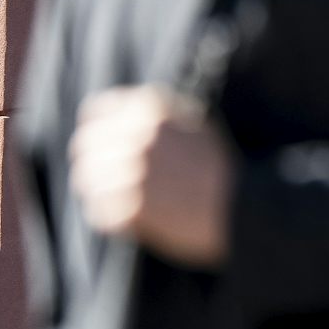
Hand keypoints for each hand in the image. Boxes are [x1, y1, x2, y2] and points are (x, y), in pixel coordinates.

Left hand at [70, 85, 236, 267]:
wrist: (244, 208)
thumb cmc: (219, 167)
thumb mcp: (193, 124)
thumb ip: (152, 117)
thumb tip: (108, 118)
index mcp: (152, 110)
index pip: (95, 112)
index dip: (98, 131)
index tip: (103, 147)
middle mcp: (139, 136)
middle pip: (84, 147)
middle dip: (95, 163)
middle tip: (112, 181)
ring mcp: (132, 173)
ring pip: (87, 181)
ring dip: (103, 193)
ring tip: (129, 202)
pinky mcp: (130, 208)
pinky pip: (99, 212)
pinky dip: (114, 219)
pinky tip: (138, 219)